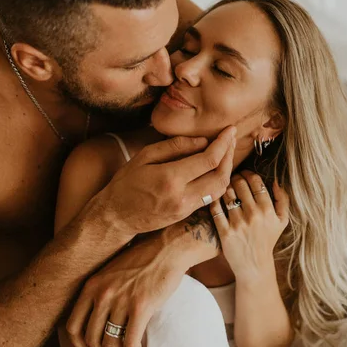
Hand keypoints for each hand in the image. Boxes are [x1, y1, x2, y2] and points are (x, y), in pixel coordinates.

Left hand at [66, 231, 185, 346]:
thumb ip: (101, 290)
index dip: (79, 346)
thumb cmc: (143, 259)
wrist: (167, 248)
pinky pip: (130, 341)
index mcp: (92, 285)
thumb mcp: (112, 271)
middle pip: (91, 338)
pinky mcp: (141, 307)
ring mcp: (120, 300)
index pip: (72, 326)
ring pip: (110, 343)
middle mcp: (102, 294)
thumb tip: (97, 316)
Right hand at [95, 126, 235, 244]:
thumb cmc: (126, 183)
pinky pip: (211, 196)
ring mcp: (186, 209)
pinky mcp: (187, 215)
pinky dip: (218, 180)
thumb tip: (202, 141)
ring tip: (226, 151)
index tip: (230, 129)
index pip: (209, 159)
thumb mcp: (144, 157)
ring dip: (227, 169)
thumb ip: (174, 147)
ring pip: (220, 188)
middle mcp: (182, 196)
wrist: (116, 217)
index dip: (223, 143)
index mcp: (171, 179)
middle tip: (231, 138)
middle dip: (230, 154)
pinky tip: (215, 167)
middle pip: (221, 175)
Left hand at [210, 171, 288, 280]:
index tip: (245, 174)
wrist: (254, 266)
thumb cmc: (268, 240)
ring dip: (225, 187)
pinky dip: (214, 201)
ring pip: (227, 194)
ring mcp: (239, 224)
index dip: (249, 174)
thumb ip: (283, 199)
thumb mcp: (282, 221)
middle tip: (233, 179)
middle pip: (240, 184)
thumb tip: (275, 181)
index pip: (256, 181)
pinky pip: (216, 209)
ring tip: (225, 188)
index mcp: (268, 210)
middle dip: (235, 178)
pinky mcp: (225, 232)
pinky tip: (216, 199)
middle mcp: (254, 216)